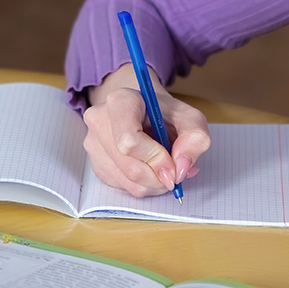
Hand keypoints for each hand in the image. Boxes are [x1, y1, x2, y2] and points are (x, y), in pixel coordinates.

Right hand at [83, 64, 209, 197]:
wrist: (143, 109)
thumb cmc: (164, 113)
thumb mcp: (189, 117)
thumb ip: (195, 138)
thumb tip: (181, 168)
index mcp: (120, 101)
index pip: (129, 141)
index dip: (155, 159)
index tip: (174, 165)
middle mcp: (99, 120)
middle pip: (131, 167)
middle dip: (159, 176)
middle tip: (176, 171)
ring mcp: (93, 143)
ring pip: (127, 181)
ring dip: (154, 183)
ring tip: (164, 166)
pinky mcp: (95, 163)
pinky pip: (122, 187)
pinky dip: (143, 185)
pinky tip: (149, 167)